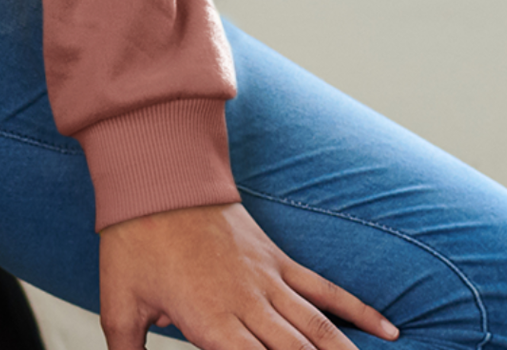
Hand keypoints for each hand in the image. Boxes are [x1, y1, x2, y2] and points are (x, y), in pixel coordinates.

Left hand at [99, 203, 397, 349]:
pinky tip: (389, 331)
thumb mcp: (117, 300)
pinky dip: (357, 310)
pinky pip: (323, 287)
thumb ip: (125, 347)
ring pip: (318, 331)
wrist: (152, 173)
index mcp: (212, 324)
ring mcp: (267, 280)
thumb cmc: (133, 237)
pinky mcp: (275, 257)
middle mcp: (248, 306)